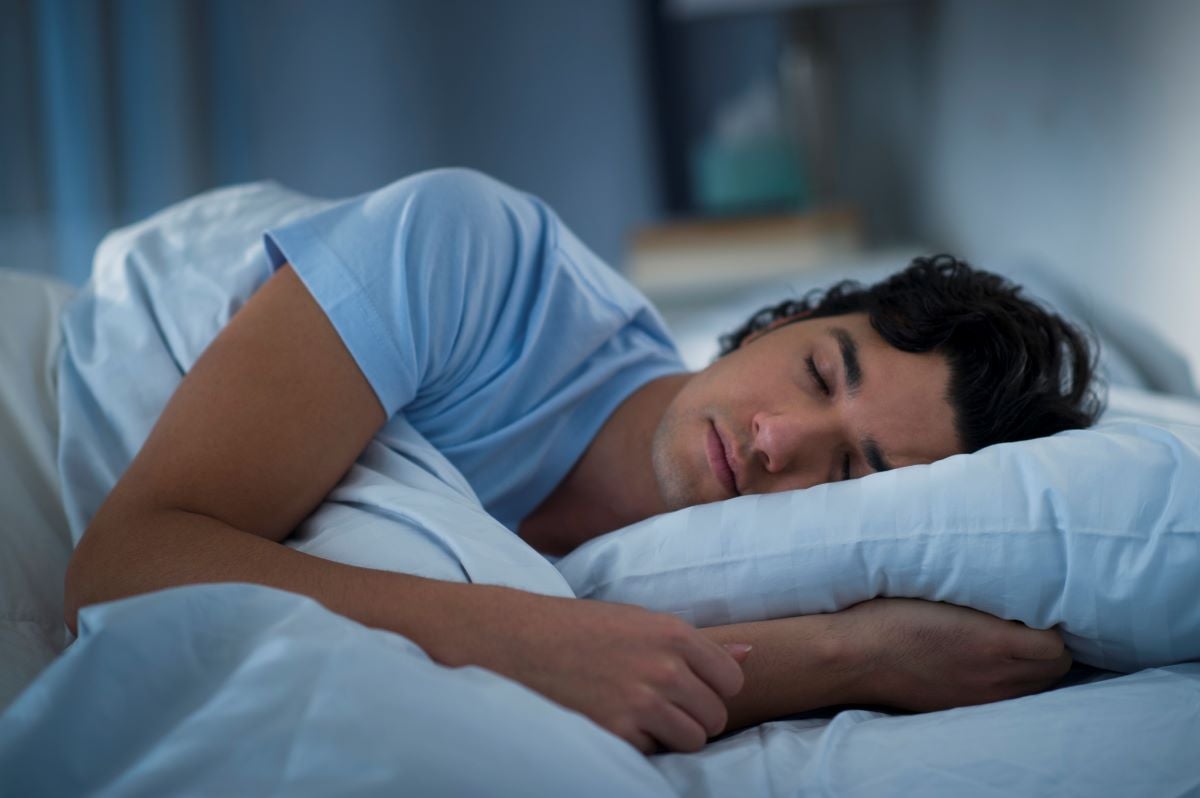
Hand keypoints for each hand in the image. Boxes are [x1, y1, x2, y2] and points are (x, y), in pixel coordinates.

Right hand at [448, 588, 748, 753]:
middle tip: (658, 703)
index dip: (712, 688)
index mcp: (673, 633)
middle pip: (715, 716)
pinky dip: (638, 745)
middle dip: (692, 715)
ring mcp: (642, 702)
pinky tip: (613, 721)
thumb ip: (697, 644)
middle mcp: (664, 667)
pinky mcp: (617, 733)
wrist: (518, 641)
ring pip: (692, 740)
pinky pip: (653, 753)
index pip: (730, 680)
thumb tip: (749, 655)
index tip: (688, 686)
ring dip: (670, 735)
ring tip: (638, 715)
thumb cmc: (580, 628)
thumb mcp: (641, 621)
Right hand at [831, 598, 1071, 711]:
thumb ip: (984, 597)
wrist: (856, 655)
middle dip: (1050, 647)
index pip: (1054, 644)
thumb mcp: (942, 594)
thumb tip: (1015, 595)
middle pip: (1054, 670)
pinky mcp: (962, 707)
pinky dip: (1012, 683)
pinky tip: (991, 665)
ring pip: (1036, 688)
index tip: (1036, 606)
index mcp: (992, 643)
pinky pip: (1008, 700)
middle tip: (1031, 623)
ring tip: (1014, 645)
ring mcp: (980, 697)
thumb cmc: (892, 614)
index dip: (1051, 623)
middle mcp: (994, 676)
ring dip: (1034, 667)